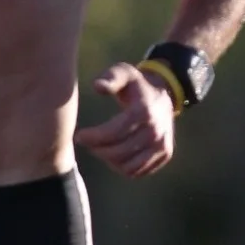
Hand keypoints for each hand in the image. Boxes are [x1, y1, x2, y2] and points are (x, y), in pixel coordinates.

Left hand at [75, 62, 176, 177]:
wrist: (164, 94)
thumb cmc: (136, 84)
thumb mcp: (124, 73)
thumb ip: (110, 77)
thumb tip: (97, 86)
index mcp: (144, 112)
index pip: (113, 133)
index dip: (93, 138)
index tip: (79, 136)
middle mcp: (156, 131)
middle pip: (118, 152)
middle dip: (97, 149)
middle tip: (87, 143)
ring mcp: (162, 145)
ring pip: (127, 166)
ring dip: (108, 160)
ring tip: (100, 148)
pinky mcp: (165, 154)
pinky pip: (138, 171)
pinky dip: (122, 167)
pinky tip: (113, 155)